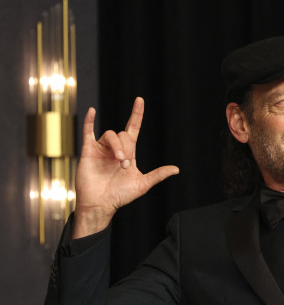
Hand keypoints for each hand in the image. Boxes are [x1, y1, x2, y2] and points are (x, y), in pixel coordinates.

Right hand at [72, 97, 178, 237]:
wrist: (101, 204)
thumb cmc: (120, 196)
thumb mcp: (143, 184)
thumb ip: (158, 175)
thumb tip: (176, 169)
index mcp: (129, 153)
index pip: (133, 128)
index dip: (137, 115)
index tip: (140, 100)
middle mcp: (115, 149)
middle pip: (123, 135)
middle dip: (127, 148)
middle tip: (125, 165)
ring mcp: (101, 149)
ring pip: (110, 135)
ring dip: (117, 146)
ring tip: (119, 161)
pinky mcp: (88, 151)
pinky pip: (88, 132)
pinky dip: (89, 121)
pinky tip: (92, 111)